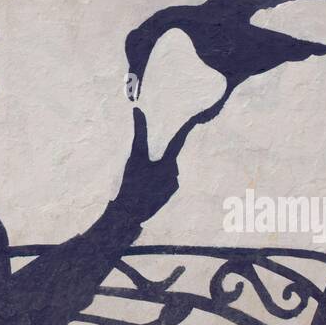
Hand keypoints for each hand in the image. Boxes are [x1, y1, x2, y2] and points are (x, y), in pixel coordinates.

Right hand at [113, 107, 191, 222]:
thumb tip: (138, 110)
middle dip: (159, 157)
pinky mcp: (167, 195)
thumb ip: (139, 132)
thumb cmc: (132, 183)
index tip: (196, 117)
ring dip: (156, 170)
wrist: (129, 213)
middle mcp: (174, 175)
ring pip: (165, 170)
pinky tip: (144, 186)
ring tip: (140, 178)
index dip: (186, 128)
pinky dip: (155, 180)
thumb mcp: (135, 156)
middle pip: (168, 158)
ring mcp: (172, 187)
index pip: (178, 141)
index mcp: (168, 163)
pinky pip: (164, 181)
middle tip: (142, 167)